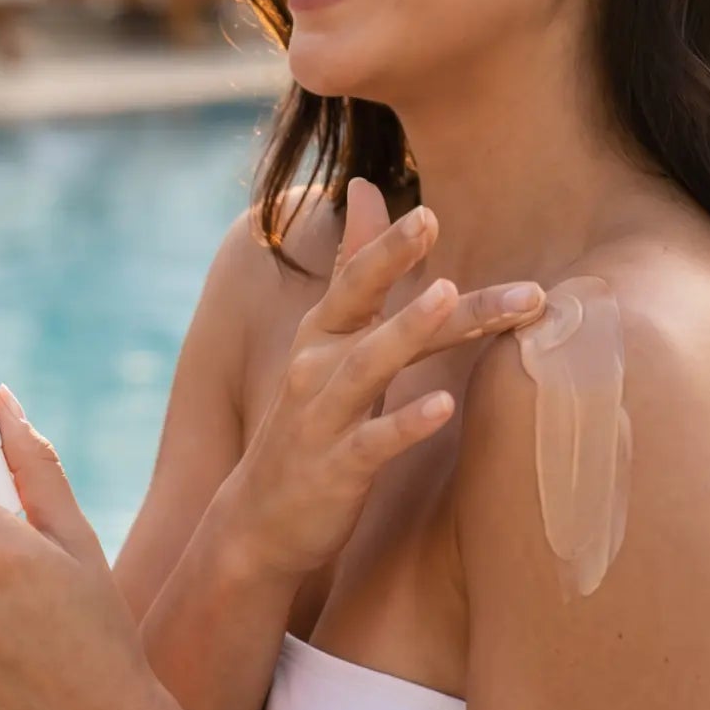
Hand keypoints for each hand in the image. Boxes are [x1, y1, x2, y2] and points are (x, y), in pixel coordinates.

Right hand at [218, 178, 544, 583]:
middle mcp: (317, 366)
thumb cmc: (314, 423)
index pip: (355, 280)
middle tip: (432, 222)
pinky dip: (407, 422)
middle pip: (362, 308)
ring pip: (368, 365)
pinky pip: (375, 441)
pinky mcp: (336, 469)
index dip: (388, 246)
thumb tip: (365, 186)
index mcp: (322, 335)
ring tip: (448, 294)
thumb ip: (357, 270)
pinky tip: (444, 405)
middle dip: (394, 262)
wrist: (260, 523)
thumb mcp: (332, 342)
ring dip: (407, 328)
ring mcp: (324, 417)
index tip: (428, 213)